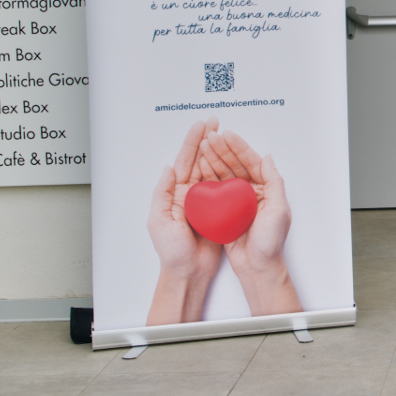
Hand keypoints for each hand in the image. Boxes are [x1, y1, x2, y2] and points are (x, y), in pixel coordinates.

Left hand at [146, 118, 221, 324]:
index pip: (185, 161)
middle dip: (208, 140)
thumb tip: (169, 168)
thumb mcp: (158, 221)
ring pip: (214, 169)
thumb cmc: (171, 251)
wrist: (188, 272)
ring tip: (227, 135)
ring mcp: (206, 201)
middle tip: (216, 123)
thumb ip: (162, 193)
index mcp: (175, 193)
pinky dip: (231, 171)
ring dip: (220, 151)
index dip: (193, 142)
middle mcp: (191, 194)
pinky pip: (226, 186)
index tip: (202, 126)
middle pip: (200, 160)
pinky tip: (237, 161)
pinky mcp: (220, 210)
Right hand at [198, 130, 302, 315]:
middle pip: (236, 165)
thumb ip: (274, 182)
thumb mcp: (279, 210)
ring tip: (201, 146)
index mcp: (267, 189)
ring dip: (213, 160)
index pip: (252, 162)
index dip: (239, 147)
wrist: (257, 267)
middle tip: (209, 137)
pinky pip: (215, 190)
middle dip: (223, 150)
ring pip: (224, 174)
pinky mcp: (225, 211)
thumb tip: (267, 157)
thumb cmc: (270, 242)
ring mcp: (237, 201)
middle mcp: (252, 192)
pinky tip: (198, 167)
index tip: (226, 134)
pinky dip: (207, 178)